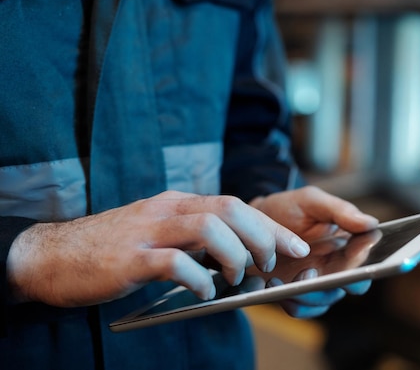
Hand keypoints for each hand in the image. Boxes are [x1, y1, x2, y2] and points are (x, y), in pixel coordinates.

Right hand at [6, 191, 310, 307]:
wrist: (51, 254)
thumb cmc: (111, 248)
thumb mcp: (158, 234)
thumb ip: (193, 240)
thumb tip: (236, 257)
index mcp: (176, 204)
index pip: (234, 204)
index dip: (269, 225)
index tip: (294, 246)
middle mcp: (167, 210)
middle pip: (229, 209)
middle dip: (263, 236)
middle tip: (274, 263)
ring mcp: (148, 231)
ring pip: (208, 227)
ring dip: (234, 254)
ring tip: (238, 278)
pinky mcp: (130, 258)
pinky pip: (175, 262)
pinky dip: (198, 276)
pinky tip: (205, 290)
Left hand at [249, 186, 378, 317]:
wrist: (258, 218)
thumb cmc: (290, 208)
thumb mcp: (313, 201)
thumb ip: (342, 211)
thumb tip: (372, 224)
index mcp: (349, 246)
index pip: (368, 261)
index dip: (366, 263)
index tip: (354, 257)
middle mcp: (337, 268)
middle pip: (352, 286)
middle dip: (339, 283)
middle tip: (318, 272)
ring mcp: (316, 283)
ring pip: (325, 300)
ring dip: (310, 293)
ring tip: (293, 277)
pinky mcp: (295, 294)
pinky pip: (300, 308)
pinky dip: (291, 301)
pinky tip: (275, 284)